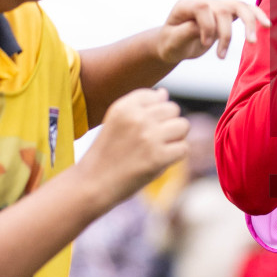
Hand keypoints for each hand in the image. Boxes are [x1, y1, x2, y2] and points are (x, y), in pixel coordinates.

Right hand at [79, 88, 189, 207]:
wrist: (93, 184)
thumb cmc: (107, 154)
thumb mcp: (116, 123)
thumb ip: (140, 107)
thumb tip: (164, 93)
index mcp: (124, 106)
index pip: (157, 96)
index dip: (156, 112)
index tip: (143, 128)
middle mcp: (137, 118)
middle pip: (173, 109)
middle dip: (168, 124)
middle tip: (153, 140)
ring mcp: (149, 136)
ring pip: (183, 126)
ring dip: (176, 138)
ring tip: (159, 148)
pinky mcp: (158, 157)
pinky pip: (183, 148)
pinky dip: (176, 156)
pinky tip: (160, 161)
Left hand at [155, 0, 269, 62]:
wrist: (174, 43)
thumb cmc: (171, 43)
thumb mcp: (172, 41)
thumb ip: (186, 32)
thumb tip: (203, 29)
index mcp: (186, 5)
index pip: (202, 7)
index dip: (206, 26)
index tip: (204, 44)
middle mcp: (204, 2)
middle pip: (223, 8)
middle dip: (226, 32)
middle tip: (222, 55)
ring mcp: (217, 6)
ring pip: (239, 6)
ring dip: (249, 23)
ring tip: (253, 41)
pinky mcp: (227, 13)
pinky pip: (246, 10)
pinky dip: (257, 16)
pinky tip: (267, 25)